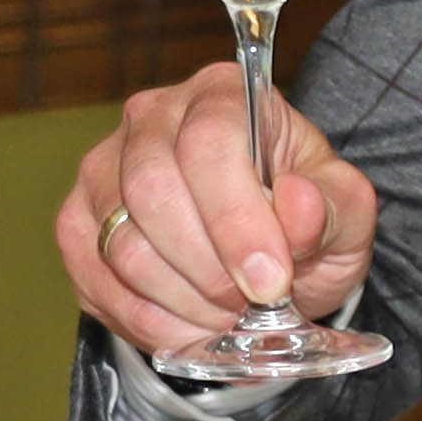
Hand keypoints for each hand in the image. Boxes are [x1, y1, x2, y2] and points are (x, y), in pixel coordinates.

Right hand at [60, 65, 380, 353]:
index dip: (237, 222)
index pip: (209, 143)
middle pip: (153, 192)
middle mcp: (150, 117)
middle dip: (208, 270)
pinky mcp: (76, 223)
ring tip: (227, 316)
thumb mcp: (345, 216)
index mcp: (222, 95)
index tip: (271, 281)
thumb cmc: (303, 222)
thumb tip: (299, 204)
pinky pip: (94, 280)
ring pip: (120, 244)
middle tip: (250, 305)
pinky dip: (148, 321)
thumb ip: (334, 208)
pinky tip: (190, 326)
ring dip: (182, 301)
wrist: (265, 255)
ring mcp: (102, 169)